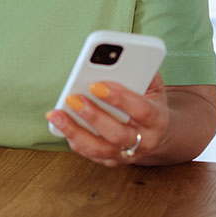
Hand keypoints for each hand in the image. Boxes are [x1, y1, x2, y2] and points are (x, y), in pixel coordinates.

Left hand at [45, 71, 169, 166]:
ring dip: (75, 131)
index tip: (96, 85)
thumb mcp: (153, 85)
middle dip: (93, 116)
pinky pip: (90, 154)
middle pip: (117, 134)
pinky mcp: (111, 160)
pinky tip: (59, 123)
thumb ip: (141, 71)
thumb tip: (121, 56)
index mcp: (157, 119)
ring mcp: (127, 154)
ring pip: (100, 149)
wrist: (159, 134)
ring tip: (56, 114)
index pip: (140, 110)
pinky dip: (73, 138)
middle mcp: (144, 141)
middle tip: (73, 98)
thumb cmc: (151, 103)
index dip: (119, 98)